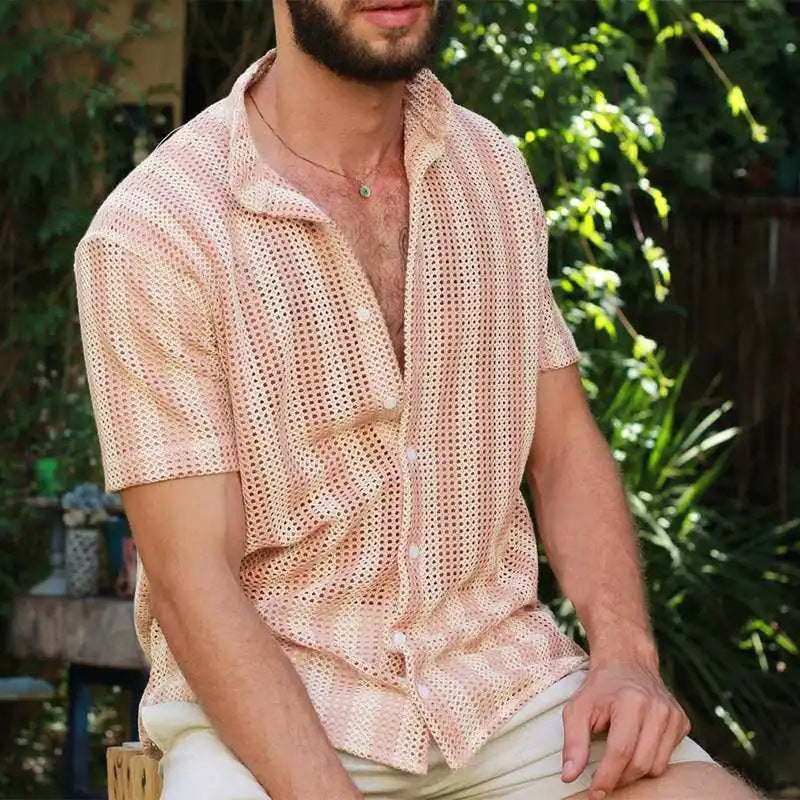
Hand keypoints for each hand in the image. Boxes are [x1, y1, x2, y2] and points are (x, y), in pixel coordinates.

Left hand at [560, 660, 690, 799]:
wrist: (626, 663)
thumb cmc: (599, 689)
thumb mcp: (577, 709)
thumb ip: (573, 742)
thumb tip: (569, 776)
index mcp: (630, 702)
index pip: (620, 752)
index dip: (606, 777)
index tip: (595, 793)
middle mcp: (657, 708)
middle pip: (640, 763)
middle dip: (620, 778)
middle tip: (604, 780)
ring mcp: (673, 715)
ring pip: (657, 766)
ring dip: (635, 773)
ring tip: (618, 762)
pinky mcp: (682, 722)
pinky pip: (668, 758)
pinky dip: (650, 761)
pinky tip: (636, 748)